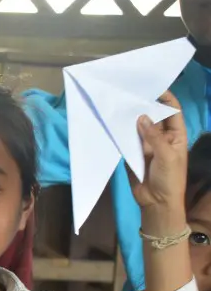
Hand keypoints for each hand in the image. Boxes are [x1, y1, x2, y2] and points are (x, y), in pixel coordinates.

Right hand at [129, 91, 187, 211]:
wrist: (156, 202)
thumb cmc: (169, 178)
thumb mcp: (166, 156)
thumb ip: (153, 136)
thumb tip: (141, 117)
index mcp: (176, 135)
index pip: (172, 112)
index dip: (166, 99)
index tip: (154, 88)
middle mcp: (161, 137)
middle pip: (154, 117)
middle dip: (145, 106)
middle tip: (130, 94)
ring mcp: (147, 145)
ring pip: (139, 127)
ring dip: (131, 119)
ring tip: (120, 105)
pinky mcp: (133, 154)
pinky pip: (127, 140)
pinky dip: (122, 132)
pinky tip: (114, 123)